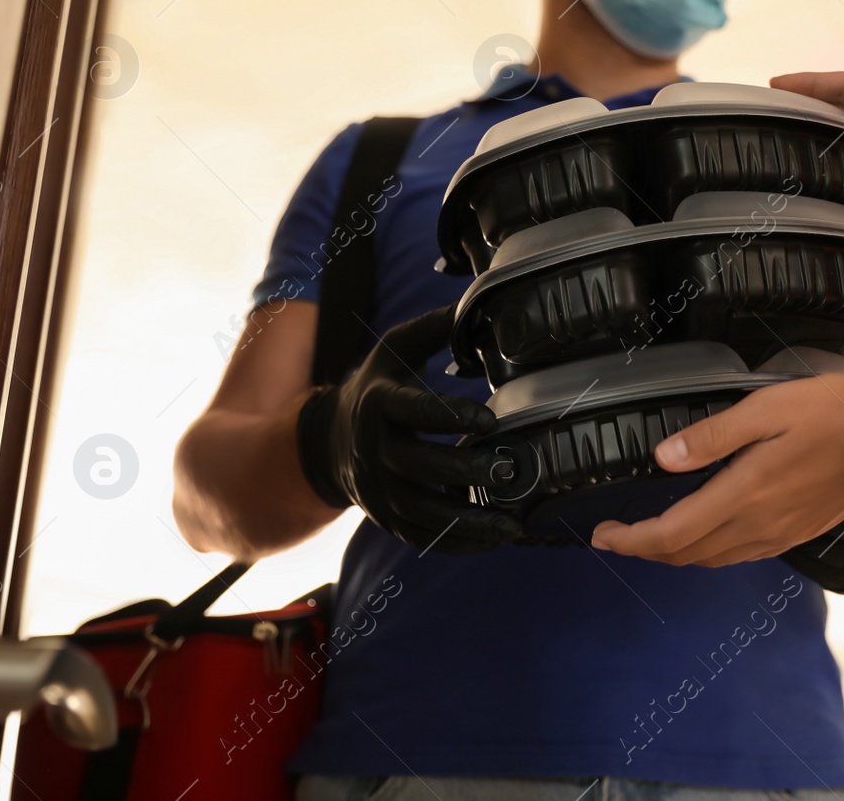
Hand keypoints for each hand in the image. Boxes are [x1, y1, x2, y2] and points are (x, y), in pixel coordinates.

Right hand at [295, 305, 522, 552]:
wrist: (331, 440)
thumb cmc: (378, 386)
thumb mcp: (396, 349)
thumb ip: (435, 328)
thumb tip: (478, 301)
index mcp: (380, 403)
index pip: (414, 411)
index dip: (450, 415)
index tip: (489, 420)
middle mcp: (376, 450)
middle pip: (421, 467)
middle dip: (467, 471)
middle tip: (510, 470)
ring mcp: (380, 489)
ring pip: (424, 512)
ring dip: (470, 519)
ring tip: (513, 522)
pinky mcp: (388, 518)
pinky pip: (423, 537)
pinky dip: (460, 543)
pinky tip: (495, 538)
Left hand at [589, 375, 843, 565]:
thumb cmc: (834, 415)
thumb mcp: (766, 409)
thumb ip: (712, 436)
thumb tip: (663, 459)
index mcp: (745, 495)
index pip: (671, 535)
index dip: (630, 541)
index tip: (603, 534)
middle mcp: (758, 526)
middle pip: (685, 555)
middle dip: (643, 549)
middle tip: (615, 535)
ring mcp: (778, 536)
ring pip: (711, 559)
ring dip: (674, 552)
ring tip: (649, 535)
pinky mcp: (793, 534)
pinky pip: (738, 555)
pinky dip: (707, 550)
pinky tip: (703, 531)